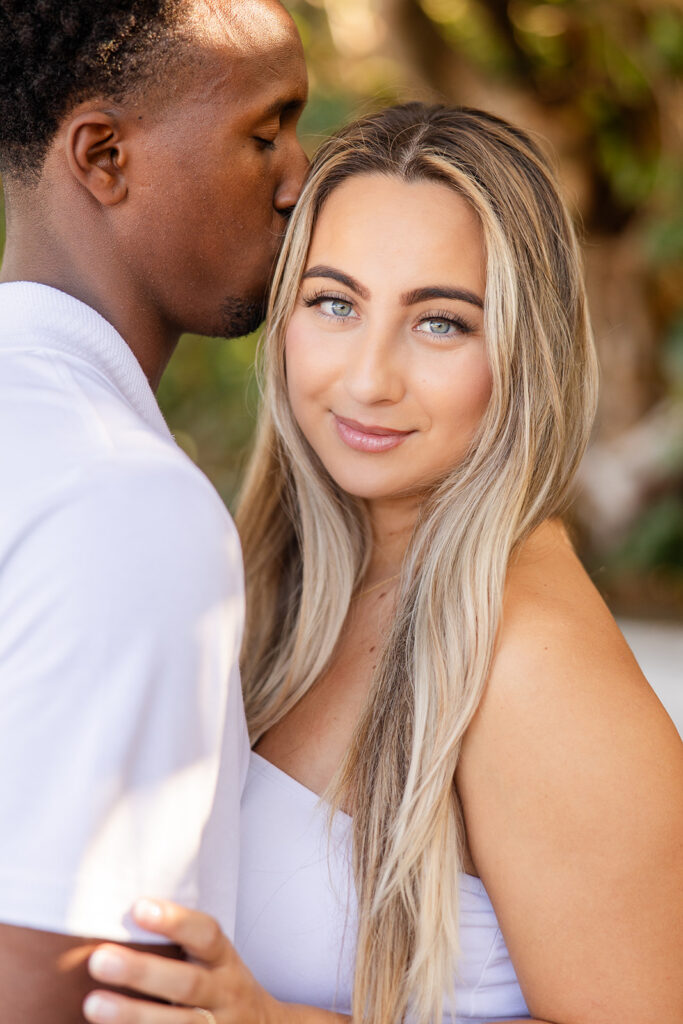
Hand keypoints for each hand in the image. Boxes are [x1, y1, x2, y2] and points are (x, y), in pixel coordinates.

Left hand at [83, 899, 279, 1023]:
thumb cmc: (217, 985)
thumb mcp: (212, 960)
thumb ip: (179, 942)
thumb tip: (123, 914)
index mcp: (224, 961)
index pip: (206, 935)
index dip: (175, 922)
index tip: (137, 908)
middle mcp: (224, 995)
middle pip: (187, 984)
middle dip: (142, 972)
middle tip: (98, 959)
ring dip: (133, 1016)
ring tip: (92, 1004)